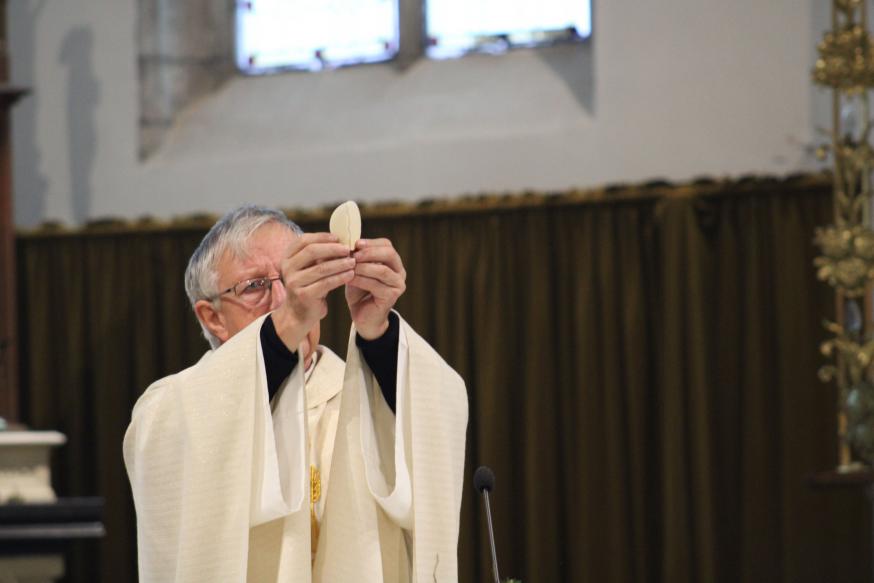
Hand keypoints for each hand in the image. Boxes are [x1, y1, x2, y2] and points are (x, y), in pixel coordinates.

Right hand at [272, 233, 353, 349]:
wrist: (299, 314)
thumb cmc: (309, 286)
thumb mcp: (310, 268)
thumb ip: (319, 255)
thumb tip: (341, 239)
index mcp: (288, 257)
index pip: (304, 240)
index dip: (322, 237)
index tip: (339, 238)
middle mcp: (287, 268)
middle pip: (312, 251)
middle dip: (333, 249)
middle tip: (348, 249)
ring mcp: (294, 282)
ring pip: (321, 268)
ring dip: (340, 263)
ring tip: (353, 262)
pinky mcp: (303, 295)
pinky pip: (326, 283)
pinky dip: (340, 277)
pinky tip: (351, 275)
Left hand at [346, 238, 405, 338]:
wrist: (363, 317)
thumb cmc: (359, 291)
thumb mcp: (357, 270)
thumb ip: (356, 258)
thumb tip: (345, 243)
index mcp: (393, 262)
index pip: (386, 245)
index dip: (371, 242)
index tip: (355, 243)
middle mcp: (399, 272)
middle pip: (389, 254)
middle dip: (369, 252)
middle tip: (353, 254)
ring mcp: (398, 285)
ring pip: (382, 270)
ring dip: (363, 267)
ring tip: (348, 266)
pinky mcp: (392, 297)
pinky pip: (376, 285)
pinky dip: (360, 280)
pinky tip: (348, 279)